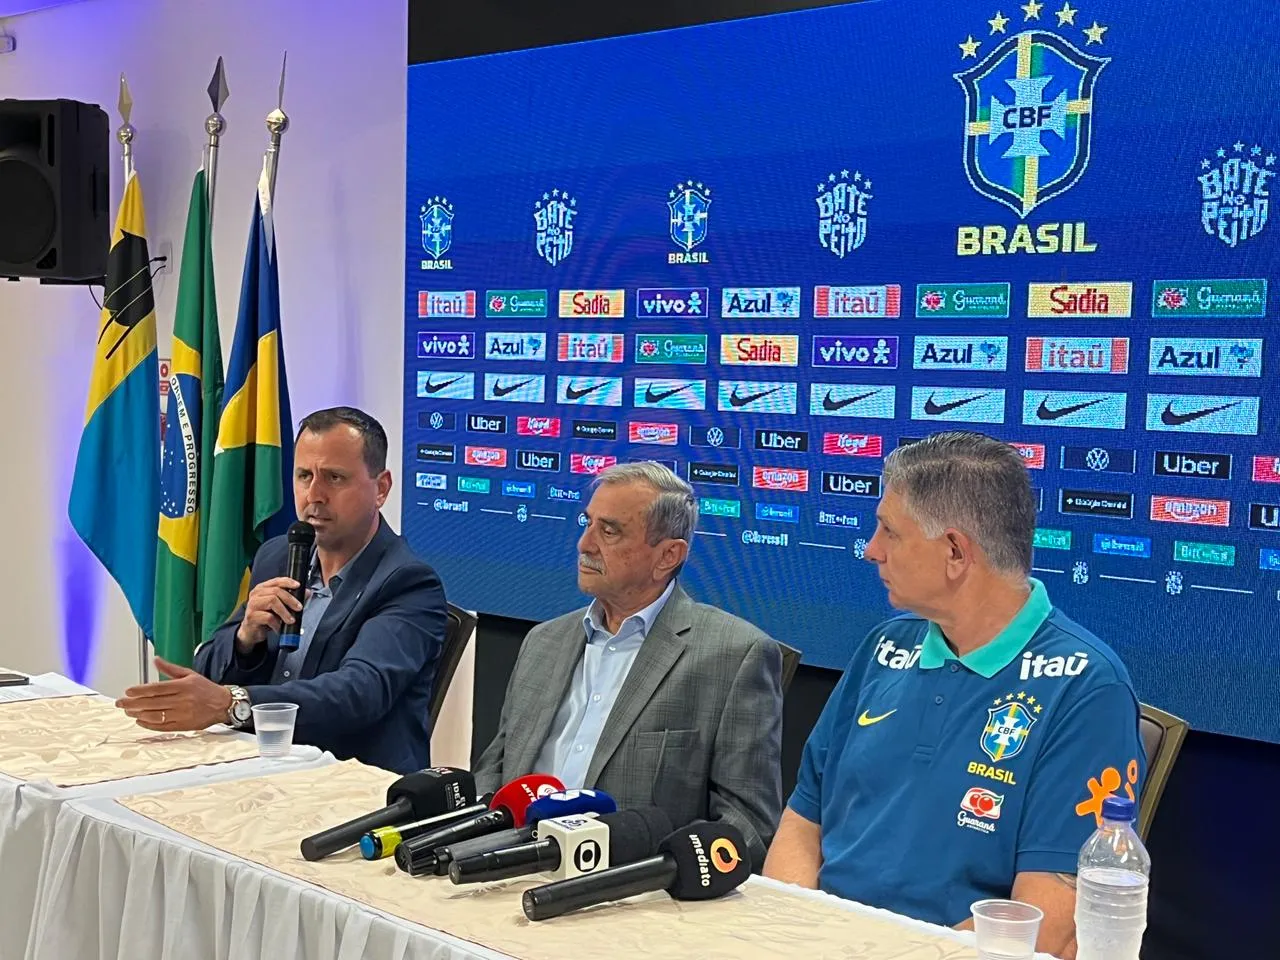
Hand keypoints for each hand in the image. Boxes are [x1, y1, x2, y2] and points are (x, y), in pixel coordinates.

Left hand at [115, 657, 232, 730]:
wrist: (223, 704)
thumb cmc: (206, 689)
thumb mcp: (190, 674)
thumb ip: (170, 668)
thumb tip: (156, 659)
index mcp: (183, 686)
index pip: (157, 688)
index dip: (140, 690)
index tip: (127, 691)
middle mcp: (182, 700)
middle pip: (152, 703)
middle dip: (133, 703)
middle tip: (120, 703)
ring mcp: (182, 714)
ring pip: (156, 715)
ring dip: (138, 714)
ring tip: (128, 712)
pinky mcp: (183, 725)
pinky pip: (162, 726)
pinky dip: (149, 724)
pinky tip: (140, 721)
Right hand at [236, 576, 302, 649]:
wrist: (252, 632)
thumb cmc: (266, 616)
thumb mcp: (280, 606)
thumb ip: (292, 598)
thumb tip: (307, 592)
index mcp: (263, 588)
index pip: (276, 581)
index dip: (288, 582)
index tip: (298, 586)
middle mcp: (256, 594)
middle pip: (276, 591)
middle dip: (290, 600)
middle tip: (299, 608)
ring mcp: (252, 605)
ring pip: (272, 602)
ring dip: (285, 612)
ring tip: (290, 620)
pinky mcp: (251, 616)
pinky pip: (268, 617)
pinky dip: (277, 623)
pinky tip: (279, 627)